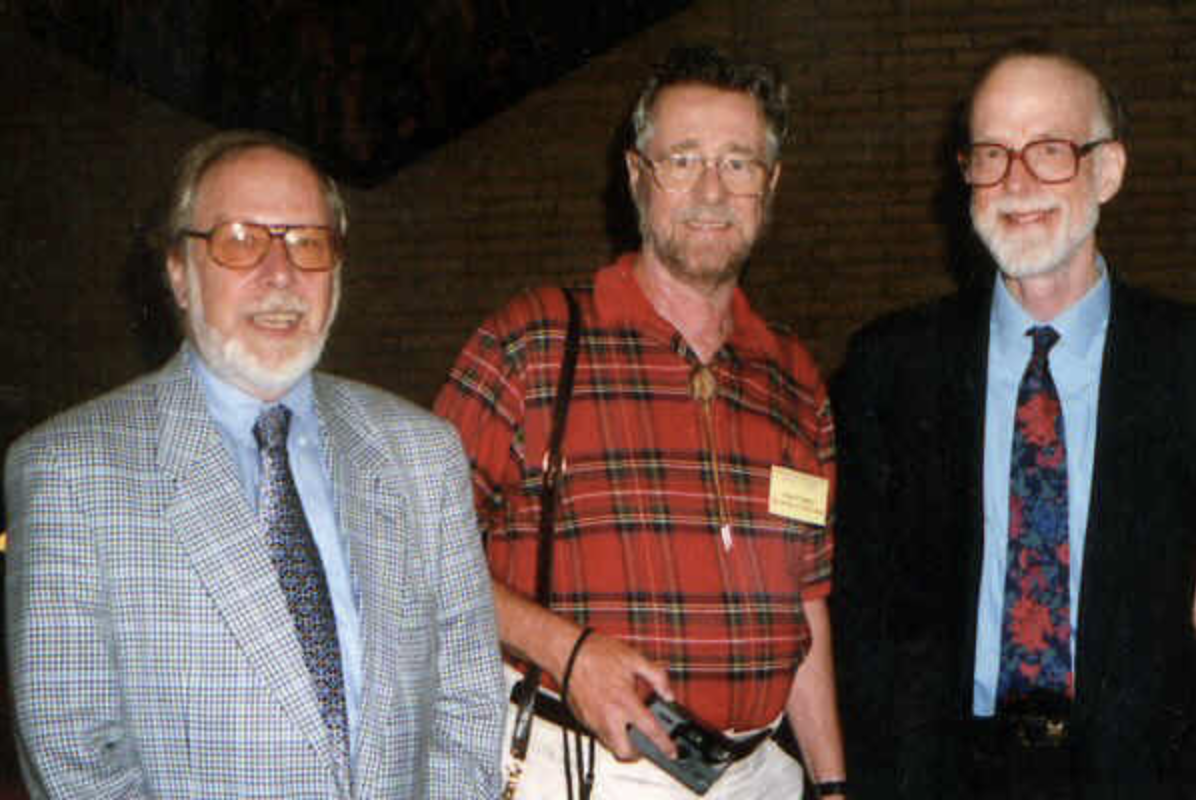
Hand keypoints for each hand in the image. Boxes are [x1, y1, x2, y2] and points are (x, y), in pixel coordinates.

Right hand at [561, 630, 676, 759]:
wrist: (567, 652)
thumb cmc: (597, 653)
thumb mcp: (635, 659)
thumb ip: (657, 677)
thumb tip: (668, 694)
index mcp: (624, 701)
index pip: (650, 730)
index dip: (664, 745)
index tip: (671, 752)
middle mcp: (607, 716)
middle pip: (625, 752)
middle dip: (638, 753)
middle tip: (645, 742)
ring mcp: (592, 720)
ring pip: (610, 746)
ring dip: (622, 742)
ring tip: (629, 727)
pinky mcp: (582, 720)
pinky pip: (598, 734)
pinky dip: (609, 732)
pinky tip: (613, 716)